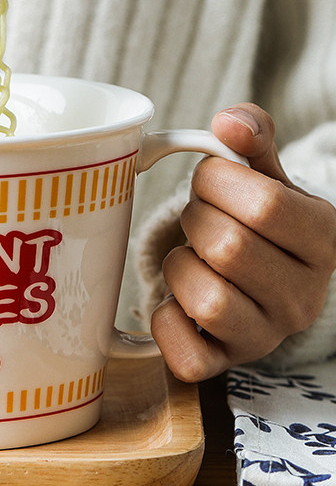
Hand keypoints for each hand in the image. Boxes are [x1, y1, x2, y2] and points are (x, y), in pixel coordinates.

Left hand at [151, 103, 335, 380]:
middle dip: (195, 221)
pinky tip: (175, 300)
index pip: (265, 205)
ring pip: (205, 300)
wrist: (256, 281)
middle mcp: (303, 296)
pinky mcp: (225, 363)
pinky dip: (166, 322)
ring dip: (179, 268)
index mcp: (323, 239)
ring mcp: (266, 336)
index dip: (215, 183)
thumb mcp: (263, 173)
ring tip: (191, 257)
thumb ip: (251, 137)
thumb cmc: (256, 221)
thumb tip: (229, 122)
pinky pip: (186, 356)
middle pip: (229, 249)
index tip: (208, 182)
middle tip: (198, 218)